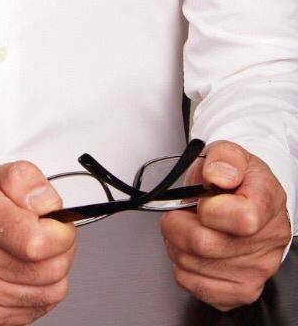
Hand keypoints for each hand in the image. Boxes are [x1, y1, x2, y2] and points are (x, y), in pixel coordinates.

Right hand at [0, 159, 75, 324]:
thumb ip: (28, 180)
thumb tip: (49, 205)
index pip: (38, 241)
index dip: (60, 231)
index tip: (56, 223)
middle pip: (51, 267)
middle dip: (61, 249)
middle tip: (46, 235)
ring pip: (52, 290)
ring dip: (53, 270)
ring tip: (34, 253)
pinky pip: (42, 307)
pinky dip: (42, 289)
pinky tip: (25, 273)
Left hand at [160, 140, 291, 311]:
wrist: (245, 199)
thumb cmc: (235, 180)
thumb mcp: (229, 153)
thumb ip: (223, 158)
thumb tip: (217, 175)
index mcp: (268, 205)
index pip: (241, 219)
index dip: (209, 209)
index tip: (202, 200)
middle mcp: (268, 243)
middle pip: (205, 245)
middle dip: (178, 223)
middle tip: (182, 211)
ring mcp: (256, 272)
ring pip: (192, 265)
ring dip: (177, 244)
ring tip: (190, 227)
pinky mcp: (239, 292)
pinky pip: (192, 284)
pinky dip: (182, 265)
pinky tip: (194, 250)